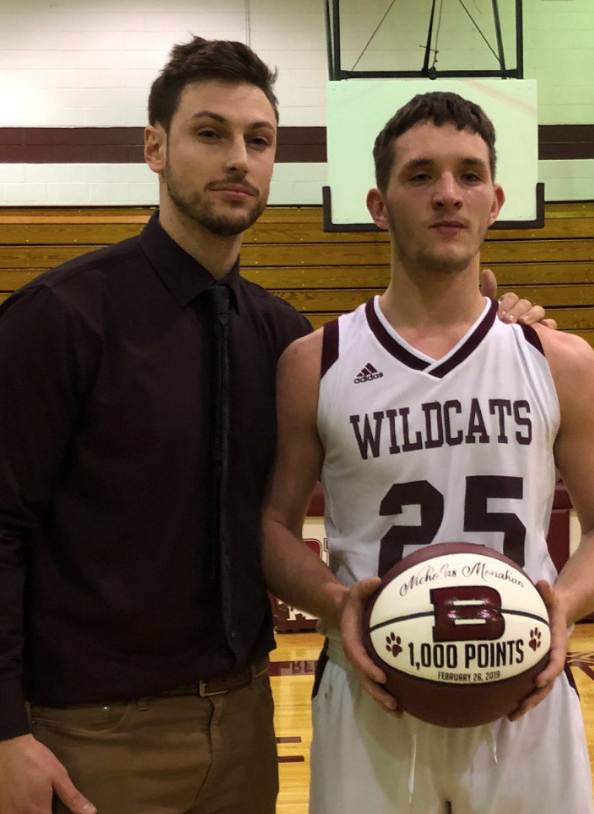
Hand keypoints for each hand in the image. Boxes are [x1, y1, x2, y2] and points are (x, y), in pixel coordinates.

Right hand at [0, 734, 95, 813]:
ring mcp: (7, 813)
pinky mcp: (0, 808)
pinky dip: (20, 812)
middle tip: (48, 805)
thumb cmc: (36, 760)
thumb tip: (90, 813)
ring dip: (34, 813)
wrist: (10, 748)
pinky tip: (24, 805)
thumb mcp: (58, 775)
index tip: (57, 811)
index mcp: (38, 811)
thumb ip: (72, 798)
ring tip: (39, 804)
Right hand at [340, 578, 402, 715]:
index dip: (369, 668)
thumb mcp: (356, 591)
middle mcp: (356, 656)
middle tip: (394, 704)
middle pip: (365, 679)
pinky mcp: (371, 666)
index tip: (382, 677)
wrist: (344, 611)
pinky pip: (378, 683)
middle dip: (378, 693)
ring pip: (371, 686)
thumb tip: (377, 580)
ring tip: (400, 713)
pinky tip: (404, 707)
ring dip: (383, 700)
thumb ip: (364, 587)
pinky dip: (388, 695)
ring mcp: (363, 663)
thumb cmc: (354, 602)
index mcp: (352, 640)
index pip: (359, 657)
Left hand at [480, 268, 557, 329]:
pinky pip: (551, 324)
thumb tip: (487, 271)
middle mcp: (523, 311)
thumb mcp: (488, 314)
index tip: (499, 315)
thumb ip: (489, 293)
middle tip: (508, 321)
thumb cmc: (494, 331)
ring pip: (538, 310)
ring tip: (523, 323)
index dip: (506, 304)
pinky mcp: (544, 332)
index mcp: (509, 306)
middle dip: (517, 311)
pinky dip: (548, 324)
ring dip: (531, 315)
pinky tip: (543, 327)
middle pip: (524, 304)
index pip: (511, 298)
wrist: (501, 351)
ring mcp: (535, 320)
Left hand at [507, 580, 567, 720]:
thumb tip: (542, 582)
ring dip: (526, 704)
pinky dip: (519, 697)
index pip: (556, 662)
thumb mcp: (551, 598)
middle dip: (535, 697)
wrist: (555, 614)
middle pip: (547, 684)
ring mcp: (542, 667)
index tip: (537, 680)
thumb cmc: (551, 606)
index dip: (548, 672)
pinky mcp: (533, 669)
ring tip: (510, 716)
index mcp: (558, 646)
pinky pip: (528, 686)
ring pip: (538, 691)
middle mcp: (551, 660)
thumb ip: (548, 593)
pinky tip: (503, 707)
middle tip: (520, 707)